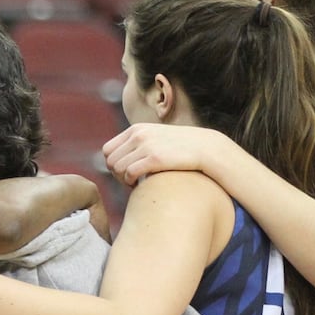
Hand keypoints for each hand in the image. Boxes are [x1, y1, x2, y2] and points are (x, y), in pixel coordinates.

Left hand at [102, 123, 227, 187]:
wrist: (207, 149)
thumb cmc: (180, 148)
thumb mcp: (155, 139)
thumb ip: (137, 145)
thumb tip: (115, 161)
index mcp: (136, 129)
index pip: (107, 150)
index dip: (113, 165)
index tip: (125, 173)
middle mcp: (138, 135)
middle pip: (110, 161)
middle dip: (116, 175)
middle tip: (130, 182)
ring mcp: (146, 145)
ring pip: (117, 168)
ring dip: (123, 181)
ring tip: (136, 184)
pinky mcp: (155, 158)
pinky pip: (129, 173)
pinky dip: (130, 183)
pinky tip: (140, 185)